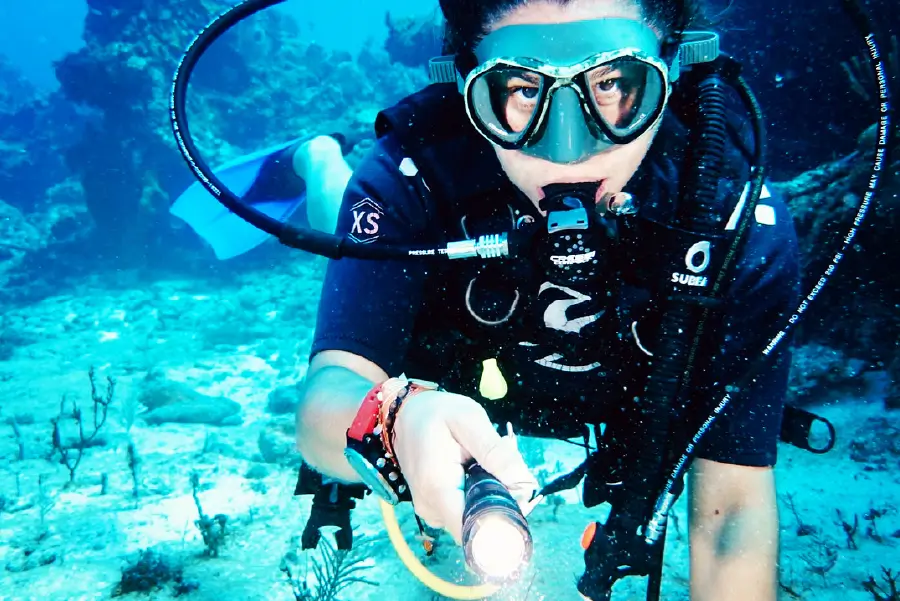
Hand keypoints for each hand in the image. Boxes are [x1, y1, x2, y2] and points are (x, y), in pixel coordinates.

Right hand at [391, 389, 538, 543]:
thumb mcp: (470, 420)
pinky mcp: (434, 509)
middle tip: (506, 469)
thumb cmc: (436, 413)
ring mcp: (431, 512)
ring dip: (490, 498)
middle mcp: (431, 509)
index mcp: (438, 489)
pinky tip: (476, 472)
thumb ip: (496, 452)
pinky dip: (477, 496)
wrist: (406, 414)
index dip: (505, 520)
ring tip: (487, 465)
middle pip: (480, 524)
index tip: (519, 495)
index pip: (475, 530)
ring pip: (474, 519)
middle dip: (502, 502)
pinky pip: (464, 512)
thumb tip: (525, 485)